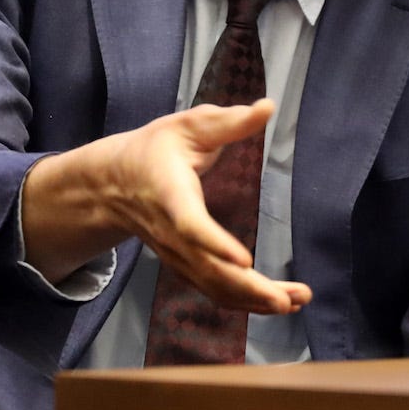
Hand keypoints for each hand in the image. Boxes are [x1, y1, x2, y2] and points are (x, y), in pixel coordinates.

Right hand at [22, 100, 312, 314]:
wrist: (113, 183)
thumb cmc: (155, 149)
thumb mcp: (188, 125)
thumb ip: (229, 121)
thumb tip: (268, 107)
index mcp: (171, 195)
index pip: (190, 225)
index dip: (215, 244)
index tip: (245, 260)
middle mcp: (171, 233)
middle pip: (208, 271)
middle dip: (249, 289)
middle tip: (289, 300)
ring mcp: (176, 255)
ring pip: (213, 287)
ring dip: (254, 300)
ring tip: (296, 300)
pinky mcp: (184, 265)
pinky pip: (213, 290)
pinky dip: (244, 302)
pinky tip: (278, 302)